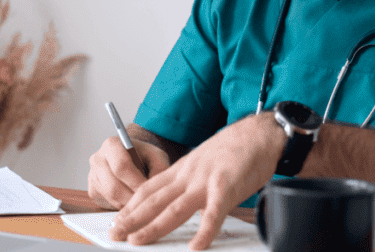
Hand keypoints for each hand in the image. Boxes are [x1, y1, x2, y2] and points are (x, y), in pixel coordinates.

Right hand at [87, 136, 171, 209]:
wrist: (135, 158)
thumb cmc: (146, 157)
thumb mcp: (157, 158)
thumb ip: (158, 171)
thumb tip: (155, 190)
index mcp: (111, 144)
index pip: (121, 167)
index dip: (136, 182)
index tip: (148, 191)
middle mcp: (97, 159)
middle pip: (113, 187)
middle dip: (132, 198)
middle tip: (147, 202)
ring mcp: (92, 175)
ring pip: (110, 198)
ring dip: (128, 203)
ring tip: (142, 200)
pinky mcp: (92, 190)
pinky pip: (107, 203)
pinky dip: (122, 205)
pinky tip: (132, 199)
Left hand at [108, 113, 284, 249]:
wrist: (259, 133)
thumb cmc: (235, 149)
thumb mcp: (203, 160)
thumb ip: (190, 180)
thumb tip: (180, 201)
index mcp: (183, 169)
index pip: (149, 189)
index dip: (131, 205)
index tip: (117, 219)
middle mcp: (189, 175)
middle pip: (154, 200)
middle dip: (132, 219)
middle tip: (115, 234)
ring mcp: (206, 181)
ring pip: (175, 209)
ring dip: (154, 227)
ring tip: (137, 241)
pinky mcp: (227, 188)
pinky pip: (213, 214)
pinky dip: (204, 232)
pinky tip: (195, 247)